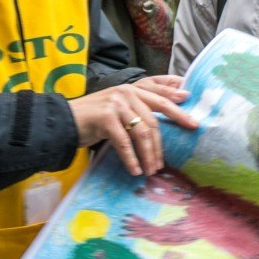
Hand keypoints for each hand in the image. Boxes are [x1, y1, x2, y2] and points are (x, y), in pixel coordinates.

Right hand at [67, 76, 196, 176]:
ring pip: (142, 133)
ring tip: (150, 170)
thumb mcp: (119, 108)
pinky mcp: (106, 117)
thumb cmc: (94, 117)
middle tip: (166, 162)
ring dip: (148, 155)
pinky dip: (131, 158)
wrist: (64, 120)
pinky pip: (124, 142)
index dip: (178, 109)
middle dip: (162, 144)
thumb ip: (139, 108)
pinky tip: (135, 170)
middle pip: (154, 119)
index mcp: (133, 89)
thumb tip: (162, 123)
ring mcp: (116, 103)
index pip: (161, 98)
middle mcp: (127, 92)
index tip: (193, 123)